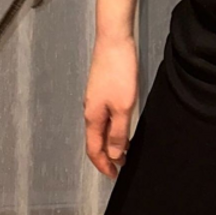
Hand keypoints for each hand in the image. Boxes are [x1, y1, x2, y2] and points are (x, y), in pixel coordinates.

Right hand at [84, 34, 138, 178]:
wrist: (114, 39)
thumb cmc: (118, 70)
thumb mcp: (123, 107)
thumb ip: (118, 132)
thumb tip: (113, 155)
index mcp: (92, 117)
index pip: (94, 150)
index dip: (103, 165)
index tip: (115, 175)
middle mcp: (90, 110)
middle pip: (95, 140)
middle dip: (107, 155)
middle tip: (122, 165)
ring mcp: (95, 98)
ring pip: (100, 127)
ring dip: (111, 140)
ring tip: (125, 148)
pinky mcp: (101, 88)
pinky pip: (104, 115)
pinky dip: (112, 125)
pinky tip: (123, 123)